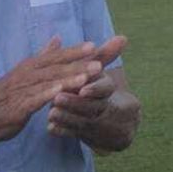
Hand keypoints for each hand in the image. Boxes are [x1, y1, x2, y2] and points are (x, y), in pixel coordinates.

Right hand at [0, 37, 101, 150]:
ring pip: (47, 82)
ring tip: (87, 76)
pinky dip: (46, 95)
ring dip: (68, 79)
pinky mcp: (17, 107)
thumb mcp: (25, 73)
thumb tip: (58, 38)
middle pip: (55, 68)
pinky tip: (59, 94)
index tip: (93, 45)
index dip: (73, 51)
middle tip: (99, 62)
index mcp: (30, 66)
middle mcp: (26, 75)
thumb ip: (43, 56)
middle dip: (77, 64)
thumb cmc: (6, 96)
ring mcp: (21, 90)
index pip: (55, 57)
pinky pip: (33, 100)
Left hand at [48, 36, 137, 151]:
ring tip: (51, 112)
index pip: (105, 90)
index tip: (82, 89)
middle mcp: (104, 108)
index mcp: (108, 91)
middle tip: (57, 97)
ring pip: (81, 121)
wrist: (117, 122)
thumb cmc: (102, 91)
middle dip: (74, 102)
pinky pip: (73, 133)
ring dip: (66, 117)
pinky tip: (50, 127)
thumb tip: (122, 37)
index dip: (95, 89)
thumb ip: (105, 57)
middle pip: (91, 106)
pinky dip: (63, 130)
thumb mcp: (104, 75)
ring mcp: (94, 123)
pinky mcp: (85, 134)